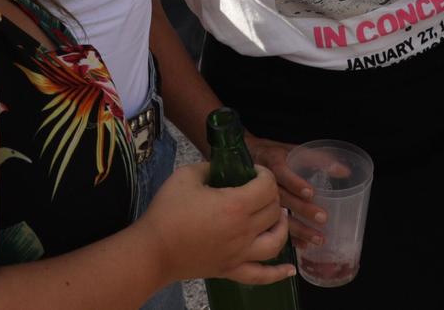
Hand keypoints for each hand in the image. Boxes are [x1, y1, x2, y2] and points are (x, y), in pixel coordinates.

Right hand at [142, 162, 295, 286]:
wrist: (153, 251)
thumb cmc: (167, 212)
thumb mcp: (186, 175)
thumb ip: (209, 167)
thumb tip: (220, 167)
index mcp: (235, 205)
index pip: (267, 186)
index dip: (265, 174)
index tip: (254, 171)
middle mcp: (244, 231)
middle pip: (273, 211)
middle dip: (271, 195)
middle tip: (259, 189)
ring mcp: (240, 254)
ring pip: (276, 242)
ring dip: (282, 227)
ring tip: (278, 216)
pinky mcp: (231, 271)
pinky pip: (261, 276)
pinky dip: (278, 274)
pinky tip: (290, 270)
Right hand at [246, 133, 328, 246]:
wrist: (250, 160)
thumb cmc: (277, 155)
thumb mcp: (294, 150)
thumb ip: (318, 159)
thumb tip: (344, 171)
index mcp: (272, 162)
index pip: (281, 172)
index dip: (295, 182)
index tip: (310, 192)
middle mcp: (265, 183)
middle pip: (282, 197)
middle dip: (302, 209)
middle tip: (322, 218)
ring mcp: (260, 201)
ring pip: (278, 216)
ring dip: (298, 228)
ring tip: (318, 239)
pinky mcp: (261, 214)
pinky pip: (273, 228)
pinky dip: (289, 238)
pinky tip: (303, 245)